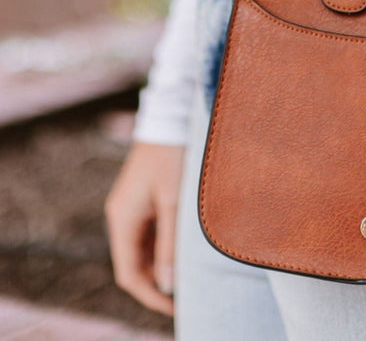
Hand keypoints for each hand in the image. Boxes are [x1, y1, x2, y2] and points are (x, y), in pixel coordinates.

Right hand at [105, 141, 186, 316]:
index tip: (175, 309)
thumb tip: (166, 285)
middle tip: (184, 298)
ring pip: (140, 250)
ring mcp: (129, 208)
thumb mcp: (175, 203)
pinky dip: (161, 248)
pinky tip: (181, 253)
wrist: (171, 117)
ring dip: (159, 266)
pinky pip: (147, 234)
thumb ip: (170, 245)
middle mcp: (120, 216)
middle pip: (132, 265)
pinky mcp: (140, 199)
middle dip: (155, 284)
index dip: (149, 296)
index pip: (129, 274)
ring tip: (186, 279)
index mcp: (123, 220)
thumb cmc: (174, 156)